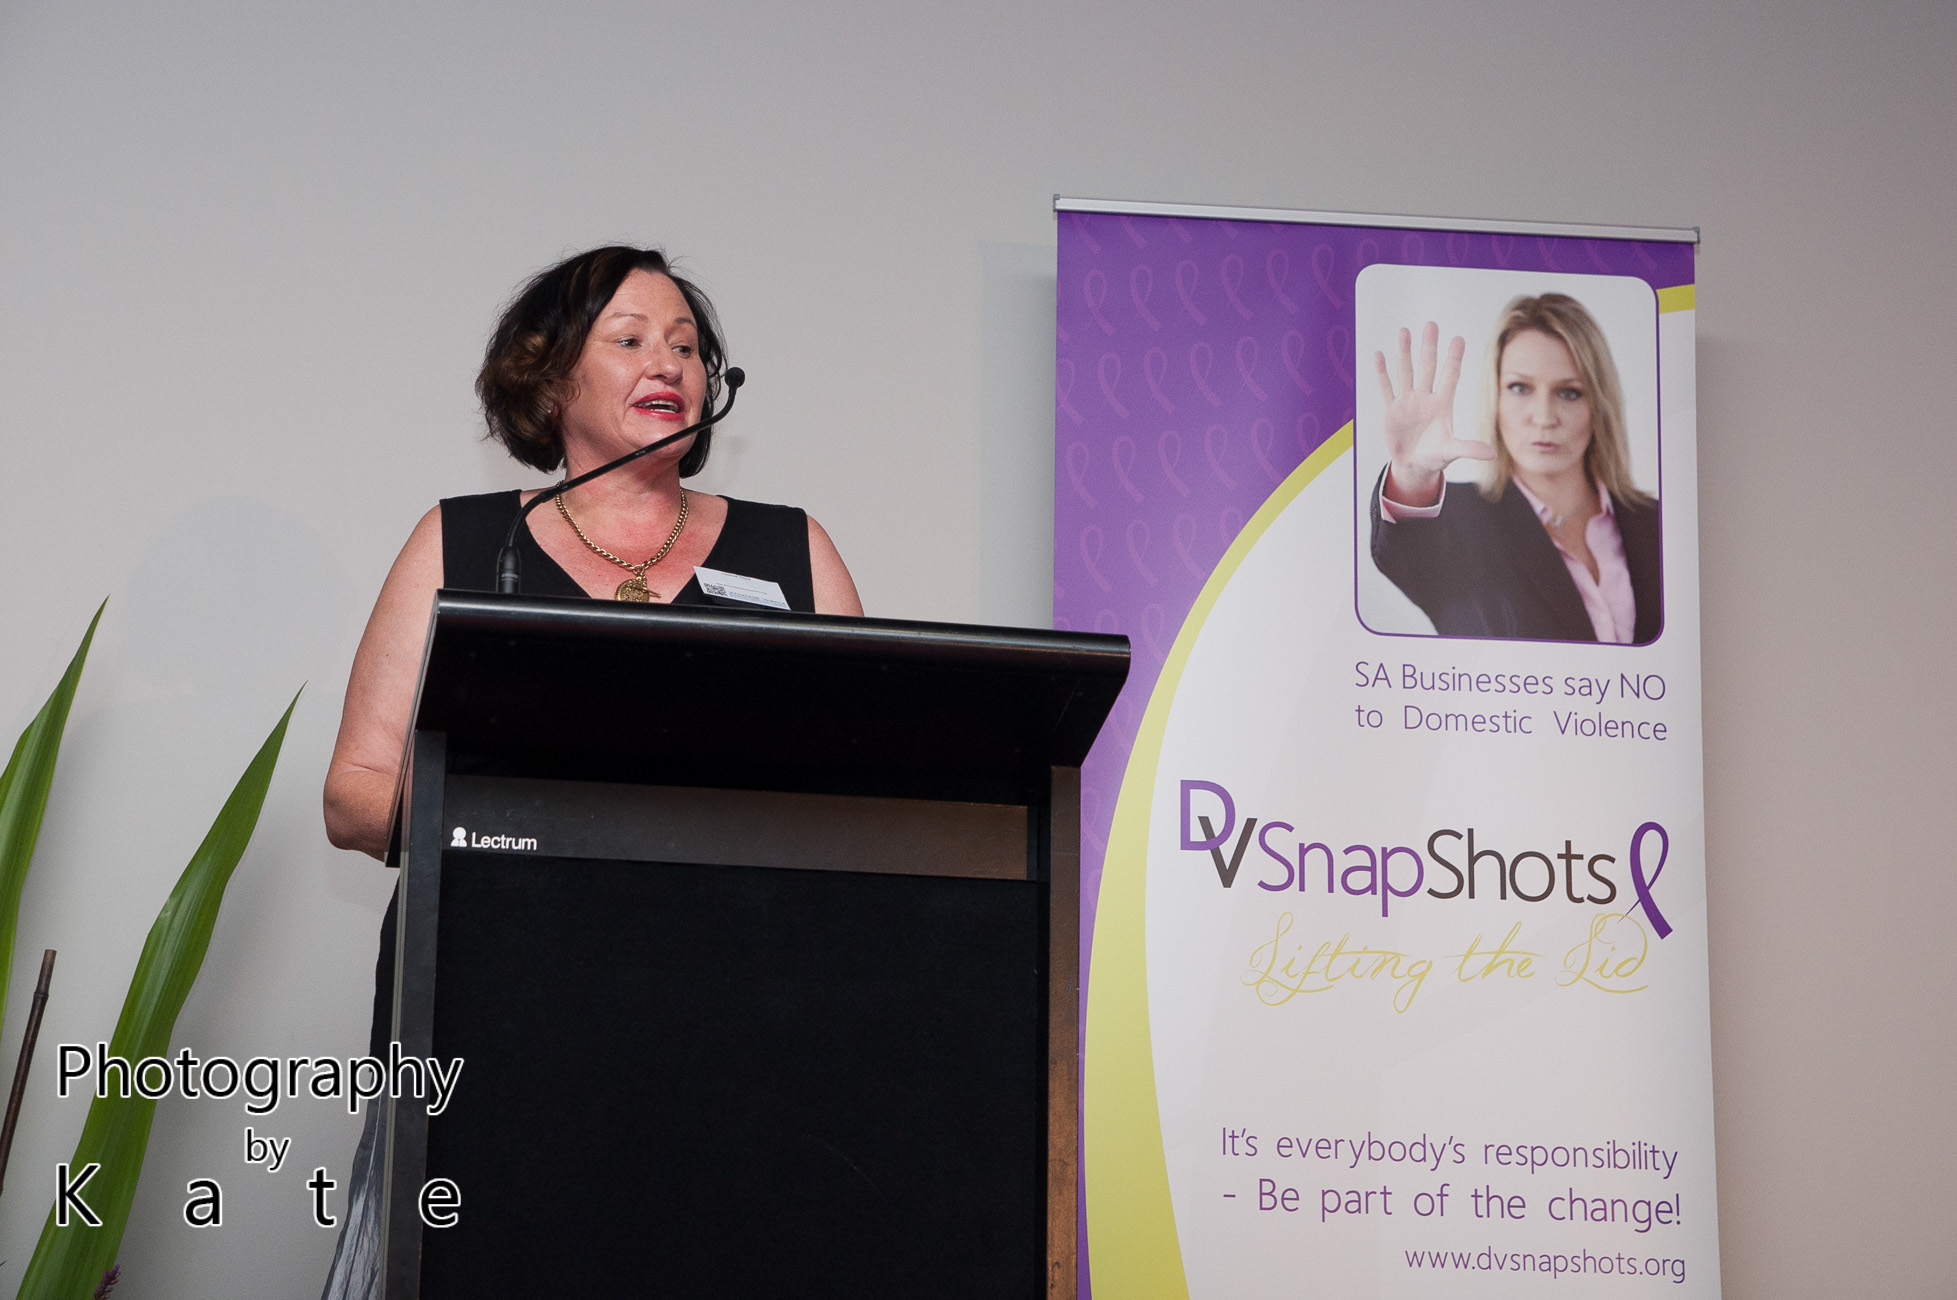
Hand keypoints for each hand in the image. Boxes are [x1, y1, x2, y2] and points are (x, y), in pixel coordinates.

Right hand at [1374, 321, 1494, 504]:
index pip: (1450, 376)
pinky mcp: (1392, 410)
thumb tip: (1491, 454)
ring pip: (1406, 372)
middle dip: (1429, 346)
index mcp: (1442, 405)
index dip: (1454, 358)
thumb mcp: (1451, 452)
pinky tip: (1379, 355)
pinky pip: (1386, 388)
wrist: (1413, 465)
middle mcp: (1425, 398)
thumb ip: (1469, 449)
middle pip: (1428, 366)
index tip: (1458, 338)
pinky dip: (1382, 372)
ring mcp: (1407, 402)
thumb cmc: (1435, 457)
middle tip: (1431, 324)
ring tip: (1404, 331)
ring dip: (1405, 352)